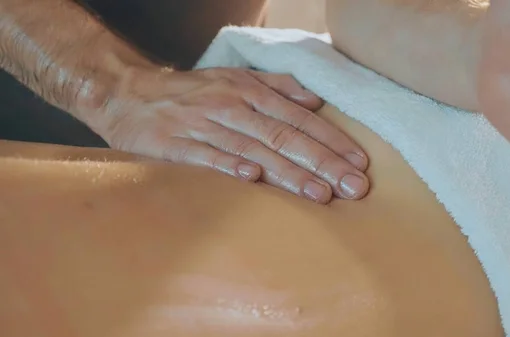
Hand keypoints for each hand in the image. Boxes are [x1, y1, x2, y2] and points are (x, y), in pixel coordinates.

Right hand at [90, 67, 368, 203]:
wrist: (129, 92)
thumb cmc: (192, 92)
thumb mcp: (235, 78)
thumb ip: (276, 87)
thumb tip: (314, 101)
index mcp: (249, 91)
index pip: (299, 118)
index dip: (331, 140)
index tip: (358, 163)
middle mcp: (231, 106)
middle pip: (284, 135)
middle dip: (322, 162)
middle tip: (353, 187)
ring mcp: (203, 125)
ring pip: (253, 149)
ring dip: (287, 172)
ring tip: (320, 194)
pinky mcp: (175, 144)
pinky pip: (206, 156)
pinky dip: (229, 166)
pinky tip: (254, 178)